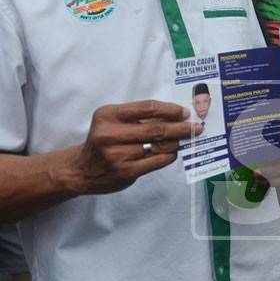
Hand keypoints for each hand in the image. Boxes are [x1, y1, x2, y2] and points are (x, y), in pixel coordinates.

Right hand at [67, 100, 199, 194]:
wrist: (80, 170)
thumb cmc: (104, 140)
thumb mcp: (113, 121)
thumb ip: (139, 116)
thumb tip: (175, 115)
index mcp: (108, 115)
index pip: (148, 108)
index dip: (170, 110)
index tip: (185, 112)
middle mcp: (110, 134)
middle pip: (157, 128)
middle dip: (181, 127)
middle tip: (196, 127)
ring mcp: (117, 155)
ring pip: (159, 146)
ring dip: (176, 142)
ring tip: (185, 139)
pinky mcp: (125, 172)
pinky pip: (157, 161)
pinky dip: (169, 155)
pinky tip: (173, 152)